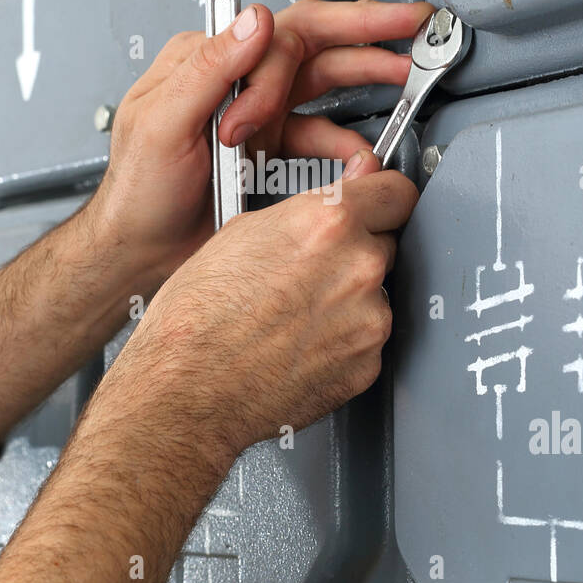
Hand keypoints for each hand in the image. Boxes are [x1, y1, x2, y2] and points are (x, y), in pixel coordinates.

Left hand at [87, 0, 434, 284]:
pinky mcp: (269, 150)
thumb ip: (209, 70)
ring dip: (367, 77)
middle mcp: (235, 80)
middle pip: (313, 42)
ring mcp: (256, 115)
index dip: (332, 29)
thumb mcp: (160, 123)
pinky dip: (348, 145)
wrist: (140, 251)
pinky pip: (321, 137)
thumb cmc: (136, 192)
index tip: (374, 35)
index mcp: (206, 59)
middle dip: (368, 30)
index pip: (280, 29)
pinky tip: (363, 156)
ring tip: (405, 79)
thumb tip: (256, 21)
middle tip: (413, 24)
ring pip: (324, 83)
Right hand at [99, 151, 418, 460]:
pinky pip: (367, 340)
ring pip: (377, 295)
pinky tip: (300, 344)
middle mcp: (357, 267)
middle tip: (313, 272)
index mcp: (328, 223)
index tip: (381, 204)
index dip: (384, 197)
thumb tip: (335, 203)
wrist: (186, 391)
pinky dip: (344, 341)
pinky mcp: (367, 365)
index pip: (396, 192)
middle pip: (386, 244)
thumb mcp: (241, 234)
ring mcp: (368, 320)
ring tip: (295, 316)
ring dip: (350, 300)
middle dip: (357, 253)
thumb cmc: (196, 319)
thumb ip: (306, 212)